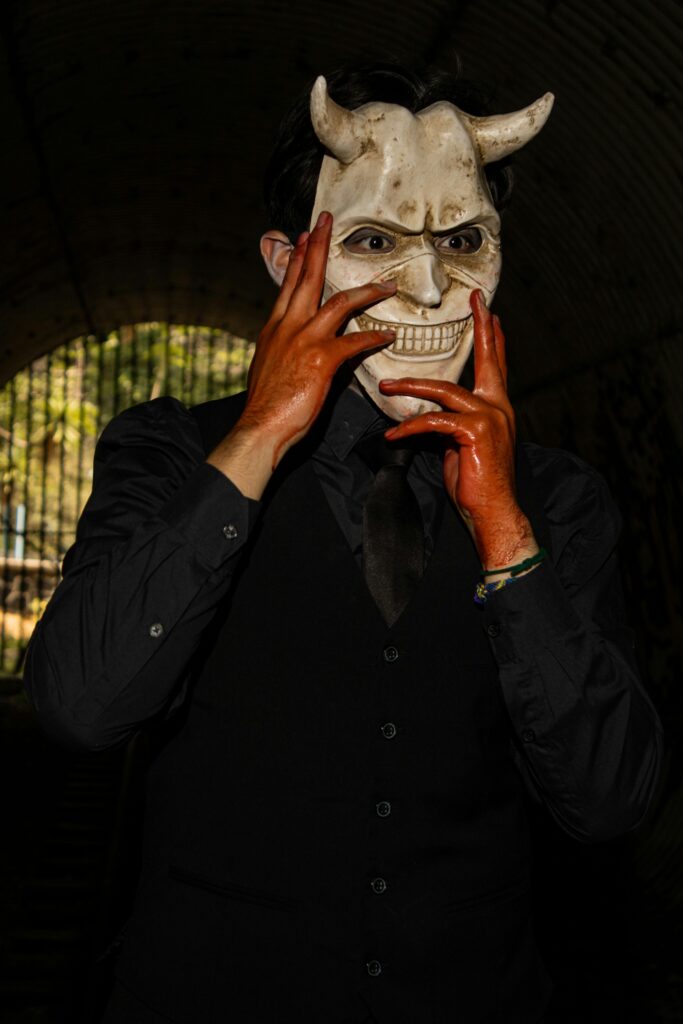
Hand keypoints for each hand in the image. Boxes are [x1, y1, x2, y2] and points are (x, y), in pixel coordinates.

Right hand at [207, 212, 394, 497]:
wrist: (259, 427)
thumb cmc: (266, 406)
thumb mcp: (269, 368)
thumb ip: (284, 351)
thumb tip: (295, 349)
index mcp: (274, 328)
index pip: (288, 285)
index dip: (298, 259)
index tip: (305, 237)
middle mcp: (288, 327)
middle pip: (307, 277)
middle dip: (318, 246)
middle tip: (327, 220)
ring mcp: (304, 341)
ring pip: (338, 302)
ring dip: (366, 291)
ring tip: (386, 284)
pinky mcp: (321, 360)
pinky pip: (354, 342)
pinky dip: (374, 338)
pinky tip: (388, 336)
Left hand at [380, 290, 537, 570]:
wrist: (493, 513)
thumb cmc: (476, 484)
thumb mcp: (461, 447)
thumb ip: (452, 424)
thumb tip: (433, 414)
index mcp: (497, 408)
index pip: (495, 365)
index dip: (493, 338)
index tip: (489, 312)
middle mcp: (498, 407)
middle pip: (488, 360)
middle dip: (481, 329)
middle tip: (476, 303)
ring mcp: (489, 418)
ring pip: (445, 390)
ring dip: (411, 386)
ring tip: (385, 384)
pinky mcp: (475, 433)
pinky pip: (435, 421)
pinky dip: (410, 427)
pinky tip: (393, 435)